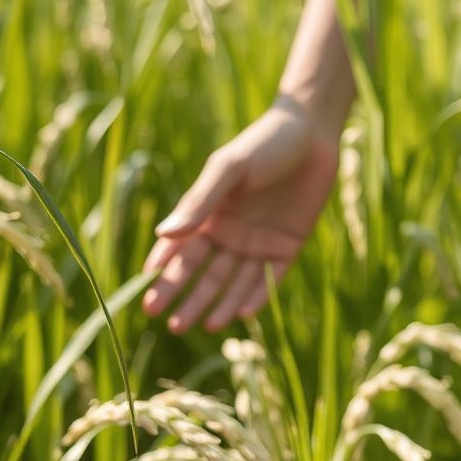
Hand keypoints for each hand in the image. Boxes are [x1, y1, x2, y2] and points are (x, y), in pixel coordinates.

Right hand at [142, 95, 340, 332]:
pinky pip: (269, 279)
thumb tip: (164, 235)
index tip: (148, 301)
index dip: (164, 276)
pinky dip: (256, 296)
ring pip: (234, 282)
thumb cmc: (263, 144)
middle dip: (187, 299)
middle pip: (204, 274)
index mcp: (208, 214)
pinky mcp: (287, 247)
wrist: (312, 134)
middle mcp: (230, 232)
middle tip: (172, 326)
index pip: (180, 252)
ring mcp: (258, 242)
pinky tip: (240, 314)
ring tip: (204, 326)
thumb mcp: (228, 170)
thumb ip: (199, 203)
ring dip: (219, 304)